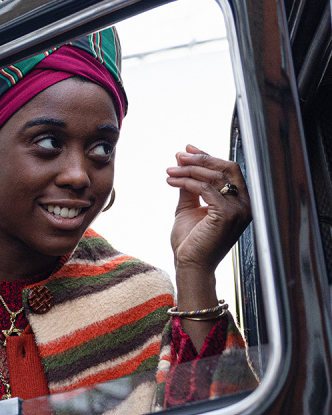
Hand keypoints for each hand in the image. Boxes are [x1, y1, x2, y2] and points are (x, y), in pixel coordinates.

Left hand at [166, 144, 251, 278]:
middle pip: (227, 168)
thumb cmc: (191, 241)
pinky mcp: (226, 215)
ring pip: (215, 176)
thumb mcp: (189, 207)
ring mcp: (239, 210)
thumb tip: (182, 161)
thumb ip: (189, 186)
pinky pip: (205, 189)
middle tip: (179, 155)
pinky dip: (187, 181)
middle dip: (201, 158)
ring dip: (189, 169)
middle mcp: (245, 204)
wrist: (190, 265)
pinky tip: (172, 181)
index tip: (187, 149)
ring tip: (169, 170)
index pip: (228, 171)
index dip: (208, 156)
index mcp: (240, 202)